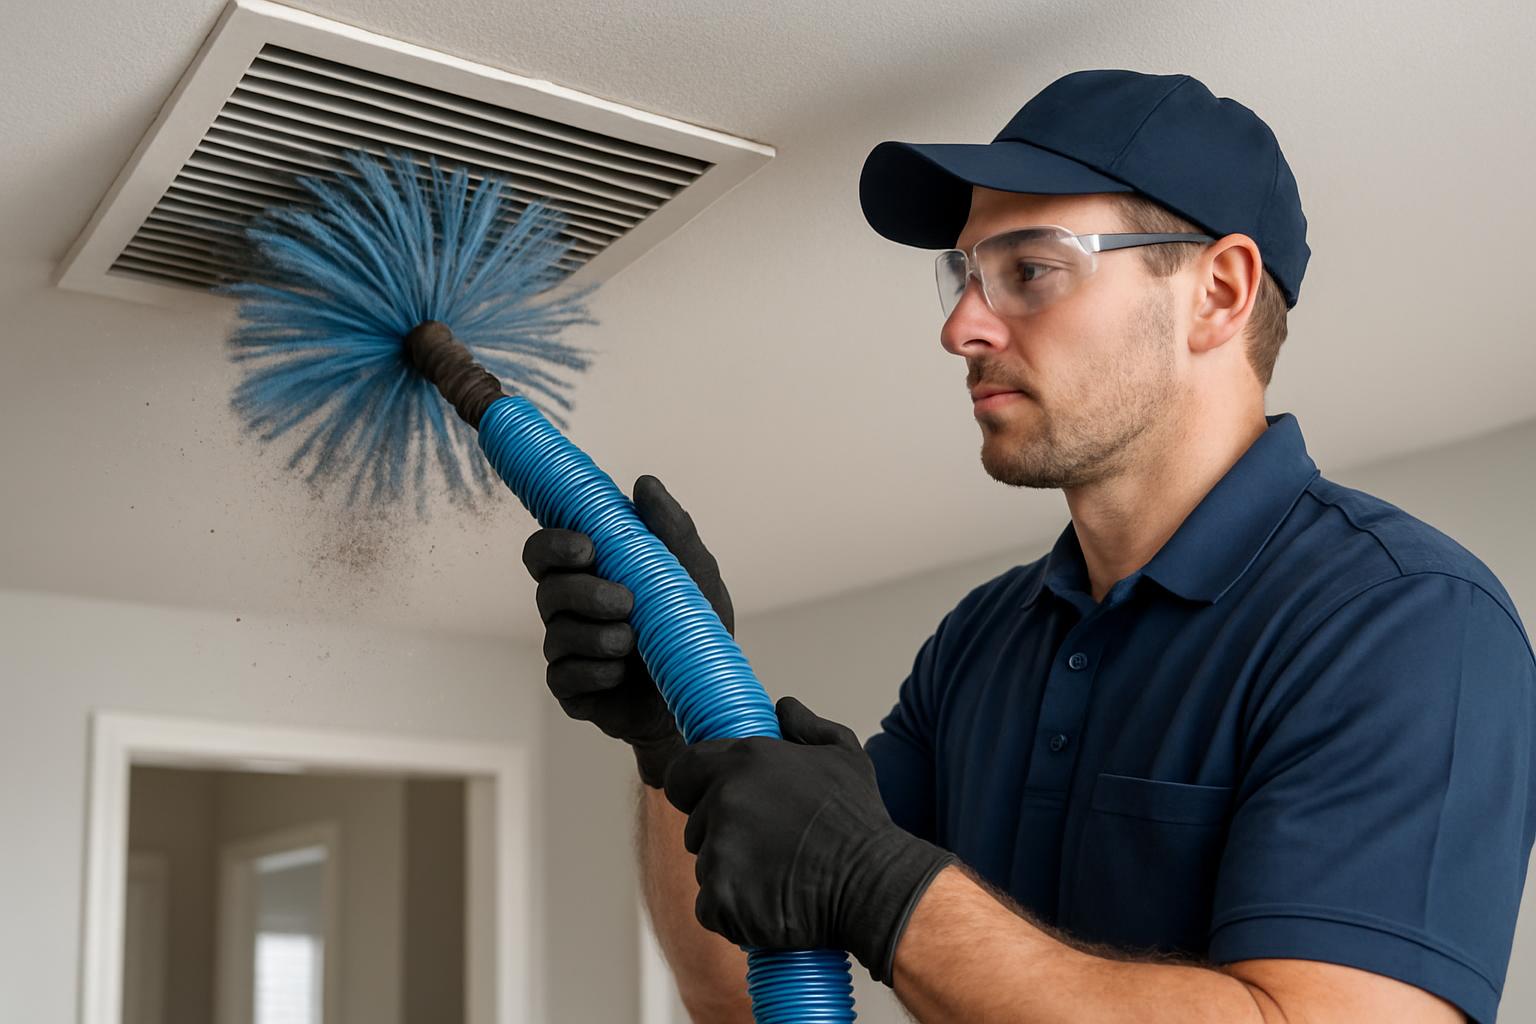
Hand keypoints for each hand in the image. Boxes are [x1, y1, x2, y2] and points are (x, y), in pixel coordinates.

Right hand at [521, 474, 734, 787]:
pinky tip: (621, 674)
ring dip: (598, 636)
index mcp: (590, 573)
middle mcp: (570, 609)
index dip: (554, 544)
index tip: (587, 548)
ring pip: (557, 635)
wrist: (705, 691)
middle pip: (545, 589)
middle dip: (582, 592)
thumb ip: (670, 529)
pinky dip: (596, 673)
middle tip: (625, 601)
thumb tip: (644, 484)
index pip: (547, 550)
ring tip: (634, 643)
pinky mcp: (572, 690)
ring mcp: (568, 650)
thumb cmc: (693, 627)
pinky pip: (565, 676)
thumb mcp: (693, 575)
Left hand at [663, 695, 956, 983]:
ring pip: (706, 865)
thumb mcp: (844, 756)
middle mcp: (724, 801)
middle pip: (696, 823)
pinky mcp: (721, 897)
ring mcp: (719, 851)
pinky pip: (711, 906)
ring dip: (732, 874)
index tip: (707, 801)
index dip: (693, 787)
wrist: (874, 885)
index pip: (683, 770)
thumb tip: (784, 707)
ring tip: (778, 875)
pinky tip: (770, 903)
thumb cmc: (860, 822)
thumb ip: (807, 726)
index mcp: (744, 762)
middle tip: (769, 847)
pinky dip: (734, 911)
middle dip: (723, 835)